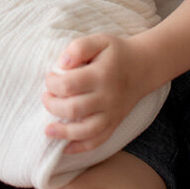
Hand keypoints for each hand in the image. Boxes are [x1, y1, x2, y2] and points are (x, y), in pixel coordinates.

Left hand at [42, 32, 149, 153]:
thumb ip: (79, 47)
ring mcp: (112, 113)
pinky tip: (65, 147)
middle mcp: (107, 97)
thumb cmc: (116, 53)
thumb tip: (62, 64)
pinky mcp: (114, 124)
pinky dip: (81, 147)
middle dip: (52, 105)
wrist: (143, 67)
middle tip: (46, 97)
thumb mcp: (99, 40)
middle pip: (74, 109)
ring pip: (85, 131)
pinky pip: (98, 141)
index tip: (49, 78)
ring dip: (63, 132)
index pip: (69, 84)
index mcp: (101, 75)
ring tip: (47, 129)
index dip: (52, 83)